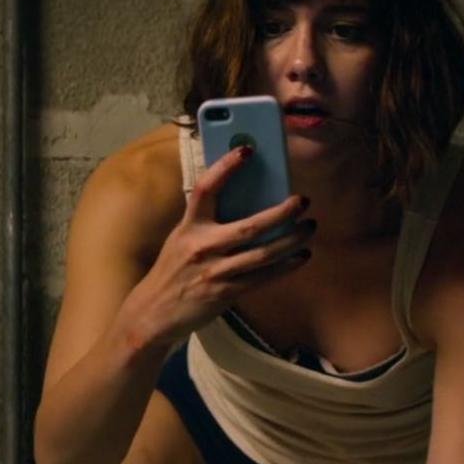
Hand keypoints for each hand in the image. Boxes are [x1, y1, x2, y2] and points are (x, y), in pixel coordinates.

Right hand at [116, 145, 316, 351]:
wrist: (153, 313)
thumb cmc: (172, 271)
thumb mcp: (181, 240)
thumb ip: (206, 224)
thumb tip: (246, 204)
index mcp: (189, 226)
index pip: (207, 189)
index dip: (226, 167)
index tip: (248, 150)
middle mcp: (201, 246)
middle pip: (250, 227)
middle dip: (281, 213)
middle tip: (303, 201)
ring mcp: (215, 271)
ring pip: (263, 253)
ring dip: (291, 240)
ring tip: (309, 228)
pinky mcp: (225, 293)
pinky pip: (263, 277)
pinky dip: (286, 266)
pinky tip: (301, 257)